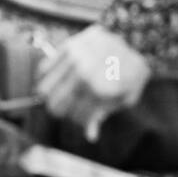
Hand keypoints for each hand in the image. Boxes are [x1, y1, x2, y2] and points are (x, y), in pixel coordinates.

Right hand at [36, 25, 151, 141]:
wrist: (134, 39)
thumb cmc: (131, 73)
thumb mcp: (125, 98)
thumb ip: (103, 115)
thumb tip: (90, 137)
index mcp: (99, 90)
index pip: (75, 117)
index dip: (78, 121)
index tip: (82, 118)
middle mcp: (84, 74)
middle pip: (55, 106)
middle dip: (60, 112)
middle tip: (66, 110)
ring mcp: (74, 59)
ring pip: (45, 89)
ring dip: (50, 97)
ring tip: (58, 96)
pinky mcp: (68, 46)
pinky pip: (44, 68)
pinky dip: (44, 78)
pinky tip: (52, 81)